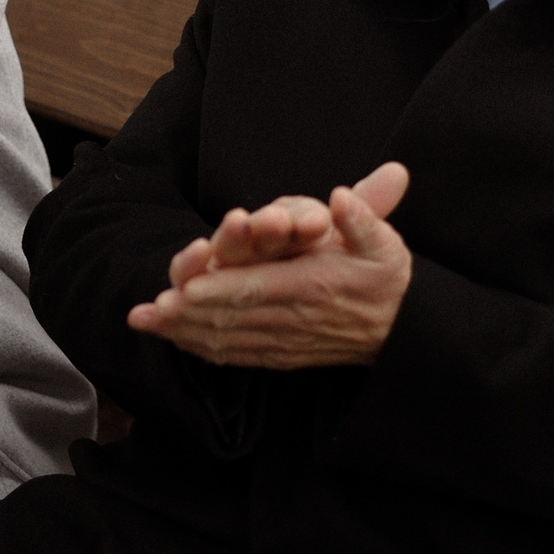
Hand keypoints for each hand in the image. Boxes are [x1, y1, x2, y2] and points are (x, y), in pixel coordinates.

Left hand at [128, 162, 413, 369]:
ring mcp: (287, 341)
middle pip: (232, 318)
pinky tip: (177, 341)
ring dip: (186, 333)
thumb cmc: (388, 279)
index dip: (219, 290)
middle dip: (188, 315)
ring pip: (228, 340)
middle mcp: (295, 318)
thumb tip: (342, 197)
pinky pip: (238, 356)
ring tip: (149, 324)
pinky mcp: (283, 356)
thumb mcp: (385, 243)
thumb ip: (364, 219)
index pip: (258, 288)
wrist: (404, 332)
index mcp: (313, 287)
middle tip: (151, 311)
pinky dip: (205, 350)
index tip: (185, 287)